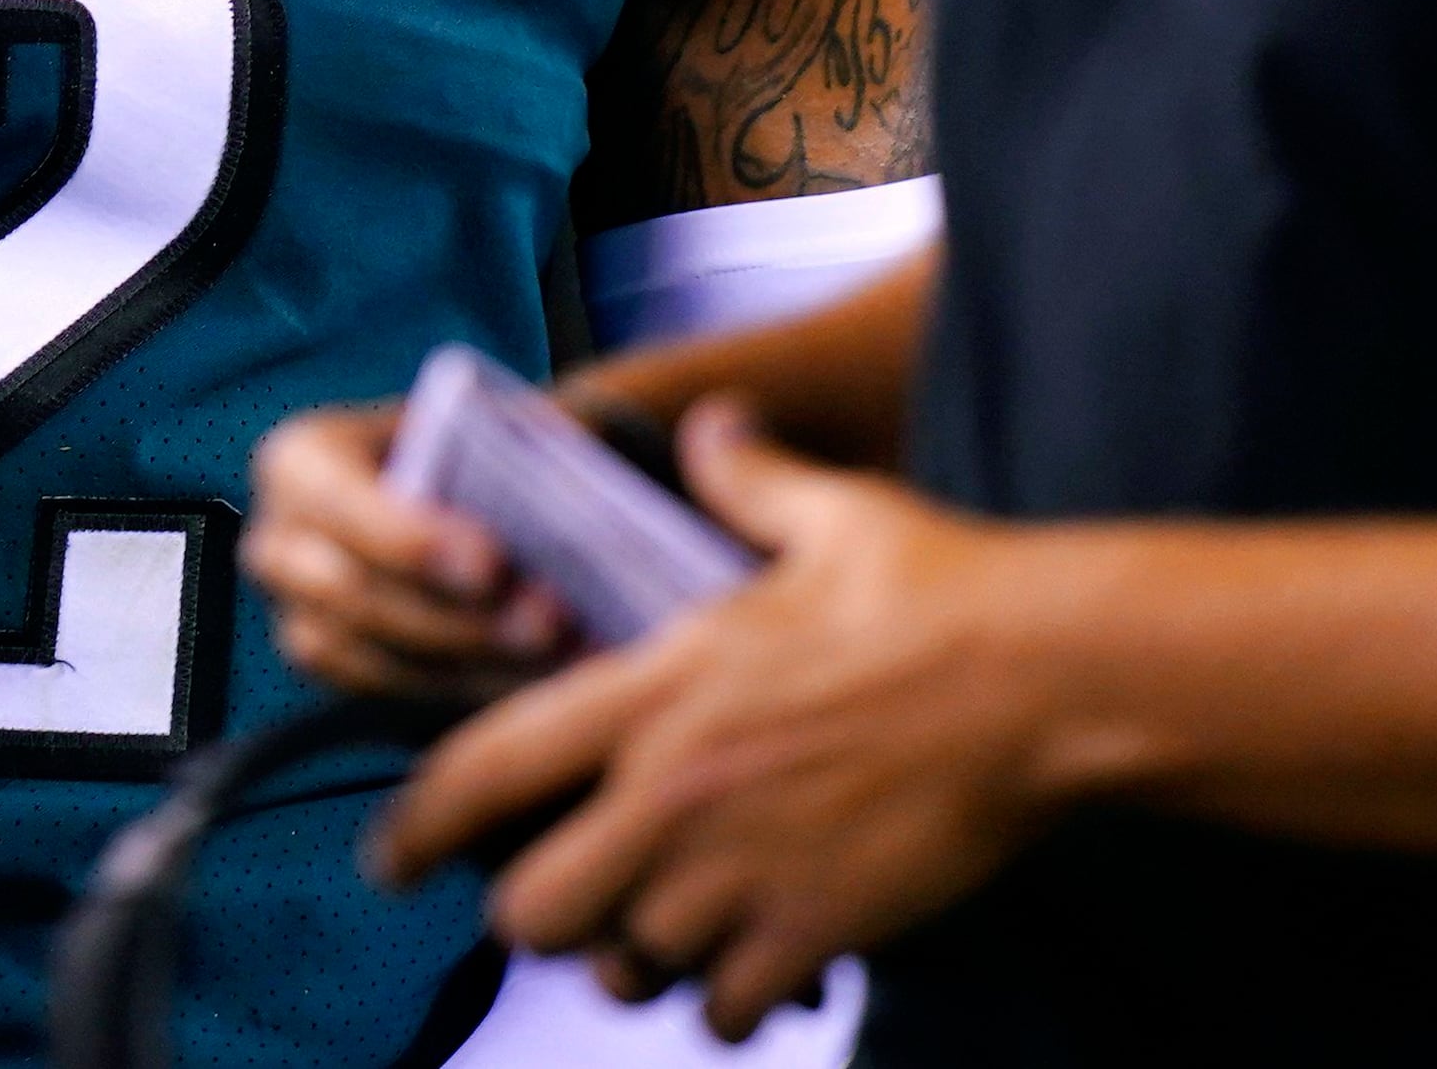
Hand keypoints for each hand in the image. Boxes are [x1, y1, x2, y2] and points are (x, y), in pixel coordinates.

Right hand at [245, 398, 580, 694]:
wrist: (450, 494)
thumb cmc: (467, 446)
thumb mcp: (483, 418)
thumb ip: (515, 438)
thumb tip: (567, 492)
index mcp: (300, 459)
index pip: (338, 502)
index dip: (410, 538)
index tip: (492, 564)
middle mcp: (279, 545)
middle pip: (356, 599)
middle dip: (459, 619)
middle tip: (549, 623)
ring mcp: (298, 619)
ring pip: (375, 662)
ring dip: (475, 666)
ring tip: (562, 657)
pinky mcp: (335, 675)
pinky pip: (390, 702)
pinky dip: (466, 696)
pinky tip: (537, 684)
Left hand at [366, 399, 1064, 1040]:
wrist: (1047, 677)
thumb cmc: (938, 586)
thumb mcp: (827, 512)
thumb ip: (744, 478)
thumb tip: (709, 427)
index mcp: (658, 685)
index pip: (486, 768)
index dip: (418, 828)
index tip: (389, 862)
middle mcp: (677, 788)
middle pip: (532, 908)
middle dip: (537, 913)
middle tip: (572, 893)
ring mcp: (743, 870)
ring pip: (626, 968)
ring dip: (637, 958)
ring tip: (672, 926)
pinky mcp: (814, 928)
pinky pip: (726, 1010)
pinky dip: (729, 998)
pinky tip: (756, 959)